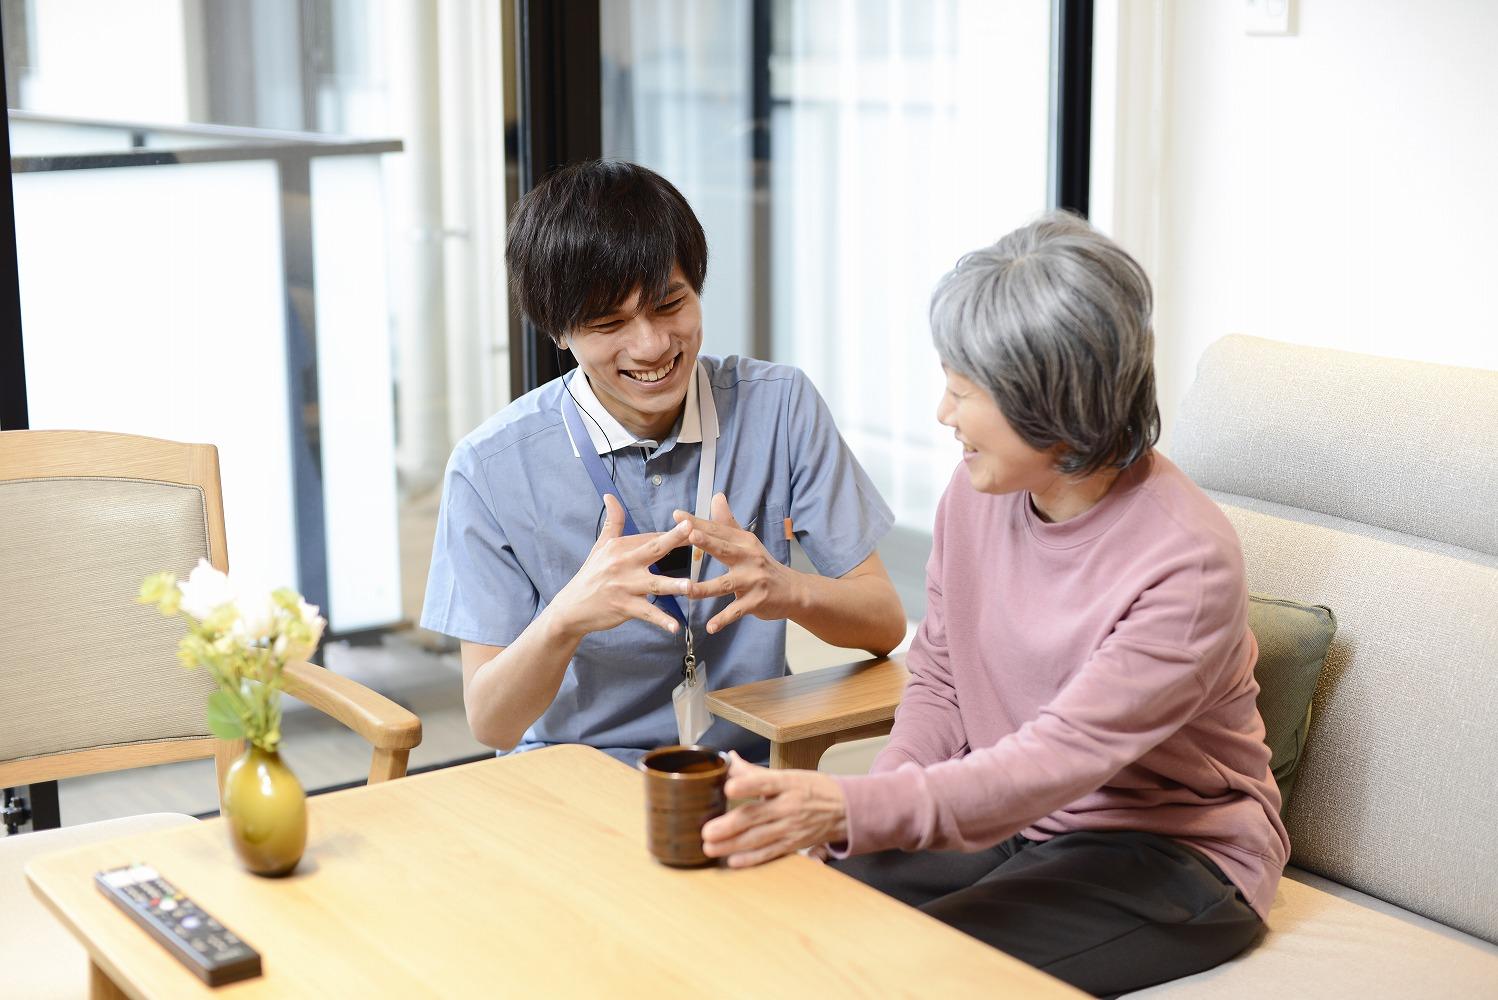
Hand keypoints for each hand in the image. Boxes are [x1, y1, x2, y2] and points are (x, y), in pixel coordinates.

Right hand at [549, 494, 692, 637]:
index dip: (675, 533)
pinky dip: (661, 621)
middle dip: (673, 540)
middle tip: (693, 531)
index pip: (652, 537)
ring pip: (654, 585)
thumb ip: (612, 522)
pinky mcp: (624, 607)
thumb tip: (610, 496)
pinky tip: (675, 627)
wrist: (572, 607)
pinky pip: (647, 614)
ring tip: (691, 587)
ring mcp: (624, 587)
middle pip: (653, 550)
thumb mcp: (600, 546)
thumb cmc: (590, 575)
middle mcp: (623, 564)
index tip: (696, 524)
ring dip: (673, 585)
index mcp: (620, 547)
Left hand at [675, 494, 804, 633]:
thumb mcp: (747, 542)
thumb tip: (716, 496)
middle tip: (689, 535)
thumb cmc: (762, 564)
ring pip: (724, 584)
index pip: (717, 530)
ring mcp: (753, 580)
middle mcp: (748, 558)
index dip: (697, 523)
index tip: (677, 515)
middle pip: (724, 549)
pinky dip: (723, 619)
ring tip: (687, 591)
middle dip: (707, 542)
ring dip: (705, 588)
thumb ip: (728, 522)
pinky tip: (710, 627)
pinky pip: (736, 611)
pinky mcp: (756, 601)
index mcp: (743, 542)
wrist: (793, 591)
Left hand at [701, 752, 847, 867]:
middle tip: (706, 830)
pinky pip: (770, 853)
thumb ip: (755, 772)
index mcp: (787, 783)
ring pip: (758, 837)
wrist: (845, 810)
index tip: (728, 788)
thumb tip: (729, 760)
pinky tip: (733, 860)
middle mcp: (789, 806)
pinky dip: (751, 859)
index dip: (747, 785)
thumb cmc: (813, 789)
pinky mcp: (793, 844)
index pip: (765, 782)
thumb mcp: (788, 775)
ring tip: (710, 847)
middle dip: (729, 825)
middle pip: (756, 815)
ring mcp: (791, 827)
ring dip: (732, 844)